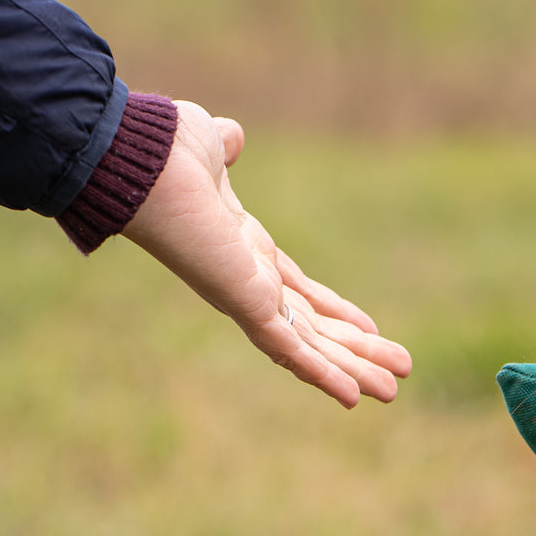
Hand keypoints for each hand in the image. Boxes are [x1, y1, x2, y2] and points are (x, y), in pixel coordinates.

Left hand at [123, 101, 410, 406]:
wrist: (137, 160)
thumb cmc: (162, 151)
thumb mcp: (206, 145)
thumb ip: (222, 147)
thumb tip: (229, 136)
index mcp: (242, 249)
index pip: (300, 292)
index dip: (336, 312)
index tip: (369, 330)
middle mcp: (247, 281)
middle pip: (315, 328)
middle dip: (357, 352)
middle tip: (397, 376)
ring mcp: (246, 298)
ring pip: (311, 347)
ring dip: (353, 371)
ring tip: (393, 394)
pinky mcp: (246, 307)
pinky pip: (291, 351)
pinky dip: (323, 376)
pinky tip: (354, 399)